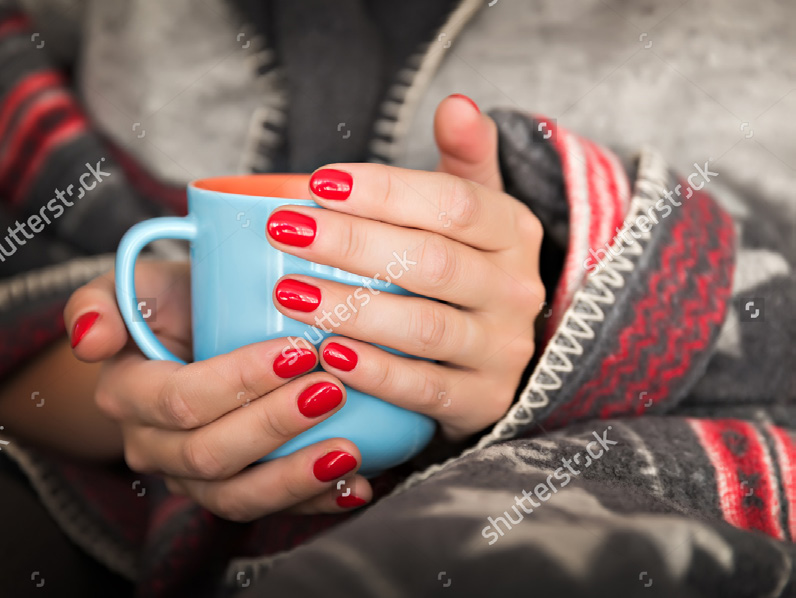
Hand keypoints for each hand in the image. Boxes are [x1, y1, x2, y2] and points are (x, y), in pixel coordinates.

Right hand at [65, 262, 371, 520]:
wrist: (194, 332)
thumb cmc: (178, 300)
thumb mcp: (139, 283)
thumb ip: (103, 299)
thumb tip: (91, 340)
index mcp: (128, 394)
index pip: (180, 400)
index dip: (238, 381)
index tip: (298, 350)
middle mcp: (152, 445)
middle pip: (210, 453)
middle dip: (274, 425)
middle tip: (332, 391)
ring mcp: (190, 476)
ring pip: (236, 496)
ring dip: (295, 478)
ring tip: (349, 453)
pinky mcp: (228, 490)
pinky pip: (266, 509)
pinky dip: (313, 502)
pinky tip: (355, 486)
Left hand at [268, 95, 544, 440]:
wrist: (500, 349)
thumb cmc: (469, 267)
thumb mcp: (477, 208)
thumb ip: (465, 157)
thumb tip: (457, 104)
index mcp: (513, 231)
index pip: (452, 204)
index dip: (384, 192)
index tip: (319, 184)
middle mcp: (516, 289)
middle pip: (431, 262)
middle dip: (351, 244)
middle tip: (284, 230)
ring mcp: (503, 349)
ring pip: (425, 326)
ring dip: (353, 308)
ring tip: (289, 292)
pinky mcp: (483, 400)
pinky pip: (425, 389)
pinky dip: (375, 373)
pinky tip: (328, 355)